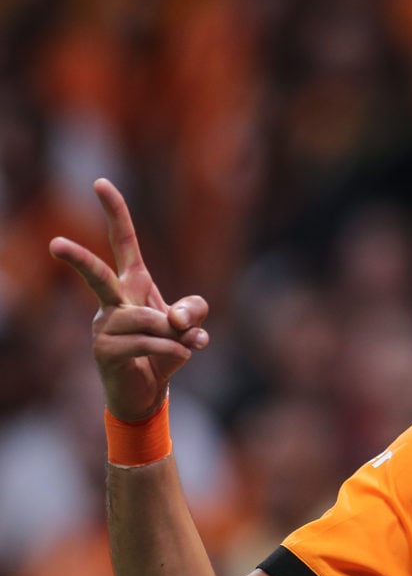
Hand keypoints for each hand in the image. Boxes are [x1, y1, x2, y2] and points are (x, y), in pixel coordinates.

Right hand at [49, 178, 208, 421]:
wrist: (146, 392)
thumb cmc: (164, 350)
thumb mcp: (188, 325)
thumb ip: (193, 311)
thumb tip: (178, 319)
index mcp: (132, 284)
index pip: (123, 242)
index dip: (116, 213)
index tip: (100, 183)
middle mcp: (112, 301)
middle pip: (97, 276)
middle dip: (78, 260)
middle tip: (53, 243)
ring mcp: (104, 327)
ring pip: (147, 319)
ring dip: (175, 333)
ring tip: (184, 344)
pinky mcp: (105, 352)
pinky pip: (149, 342)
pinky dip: (174, 349)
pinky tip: (182, 356)